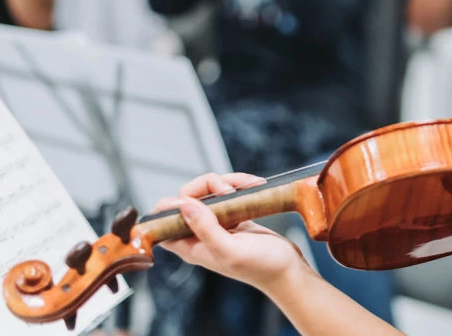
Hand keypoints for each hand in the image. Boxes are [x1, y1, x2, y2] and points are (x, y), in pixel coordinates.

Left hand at [154, 172, 310, 289]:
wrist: (289, 270)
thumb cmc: (262, 267)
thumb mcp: (231, 251)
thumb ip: (206, 229)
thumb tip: (183, 205)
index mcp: (191, 246)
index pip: (162, 222)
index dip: (172, 206)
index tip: (196, 201)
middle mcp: (199, 234)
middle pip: (187, 197)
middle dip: (207, 185)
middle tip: (228, 190)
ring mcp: (217, 223)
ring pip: (208, 190)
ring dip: (228, 181)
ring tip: (250, 185)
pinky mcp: (233, 215)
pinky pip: (227, 191)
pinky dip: (239, 184)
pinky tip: (255, 186)